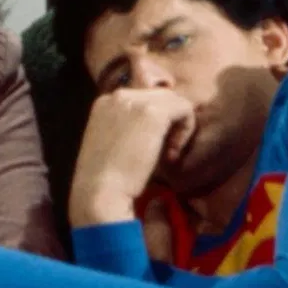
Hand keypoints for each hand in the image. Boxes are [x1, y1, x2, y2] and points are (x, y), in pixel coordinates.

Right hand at [68, 88, 195, 227]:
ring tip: (169, 155)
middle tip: (165, 154)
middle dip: (169, 123)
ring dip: (178, 127)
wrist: (100, 192)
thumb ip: (131, 130)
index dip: (155, 124)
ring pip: (174, 101)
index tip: (152, 150)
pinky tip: (173, 153)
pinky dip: (186, 130)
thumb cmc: (106, 180)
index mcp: (104, 103)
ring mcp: (134, 101)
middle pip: (160, 96)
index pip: (142, 100)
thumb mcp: (116, 146)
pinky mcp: (152, 112)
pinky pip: (184, 109)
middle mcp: (117, 96)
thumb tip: (160, 128)